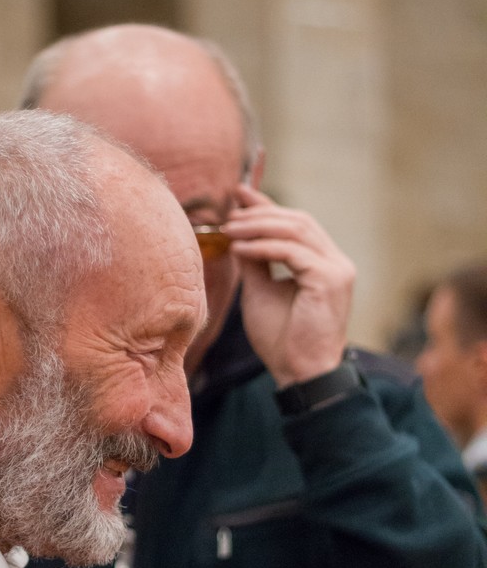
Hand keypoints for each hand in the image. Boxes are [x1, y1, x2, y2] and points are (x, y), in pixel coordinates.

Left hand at [223, 184, 354, 386]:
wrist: (300, 373)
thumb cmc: (282, 339)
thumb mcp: (261, 292)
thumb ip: (255, 263)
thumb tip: (237, 235)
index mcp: (323, 263)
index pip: (296, 224)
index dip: (268, 206)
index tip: (239, 194)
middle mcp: (336, 261)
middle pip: (298, 220)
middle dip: (261, 212)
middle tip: (230, 212)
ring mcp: (337, 269)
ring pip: (296, 230)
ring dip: (259, 226)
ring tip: (230, 228)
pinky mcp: (330, 280)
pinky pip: (292, 252)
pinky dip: (263, 247)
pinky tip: (240, 248)